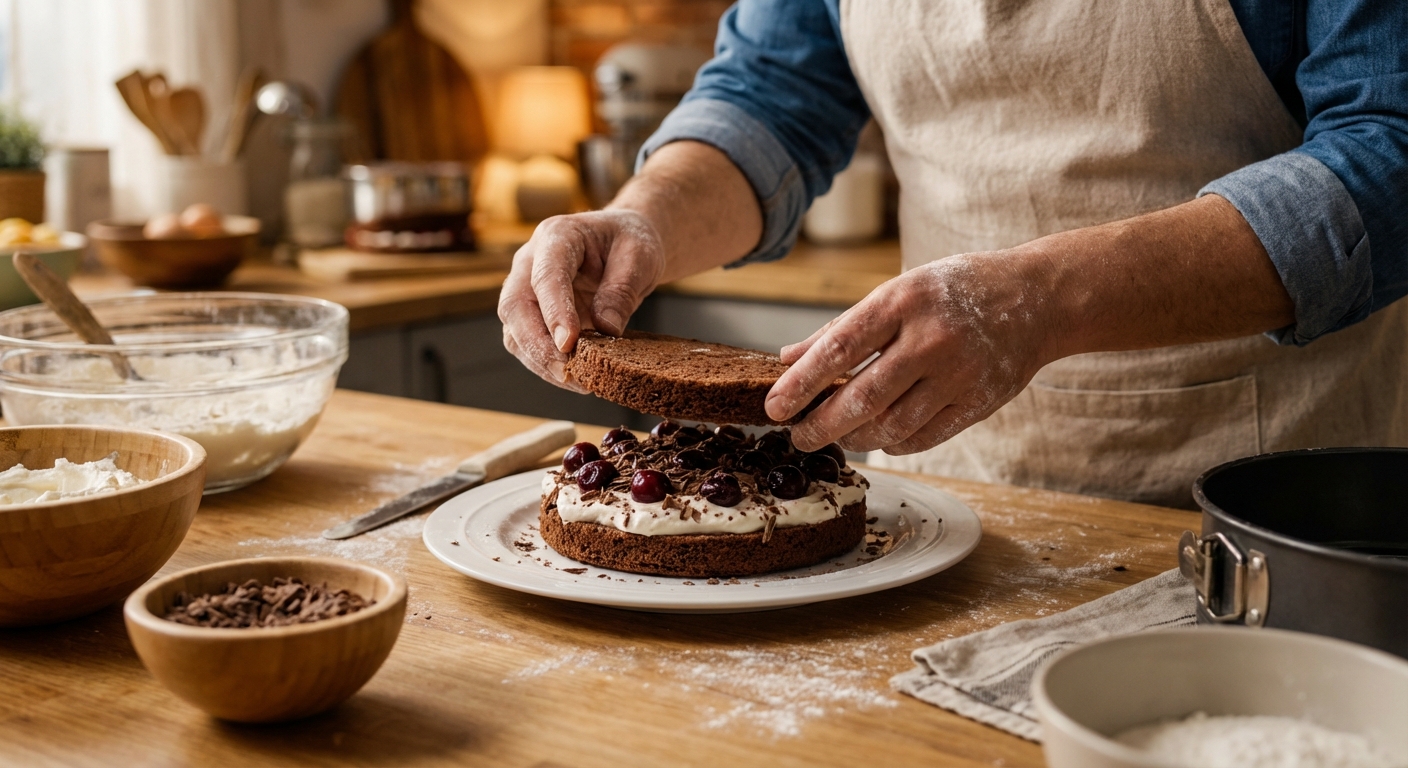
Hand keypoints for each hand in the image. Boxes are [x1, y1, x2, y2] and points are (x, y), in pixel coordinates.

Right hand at [498, 210, 664, 389]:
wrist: (622, 244)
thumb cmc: (630, 242)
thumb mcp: (640, 257)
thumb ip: (621, 290)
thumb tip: (605, 329)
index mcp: (556, 236)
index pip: (545, 275)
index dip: (553, 310)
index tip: (567, 343)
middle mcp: (530, 262)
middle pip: (515, 306)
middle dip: (538, 345)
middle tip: (568, 372)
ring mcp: (526, 289)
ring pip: (515, 331)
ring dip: (540, 361)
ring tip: (577, 382)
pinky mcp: (532, 315)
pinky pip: (527, 344)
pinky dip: (546, 365)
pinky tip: (574, 377)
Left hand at [764, 251, 1060, 453]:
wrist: (1037, 298)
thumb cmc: (952, 292)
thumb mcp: (897, 292)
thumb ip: (842, 328)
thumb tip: (787, 359)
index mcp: (902, 301)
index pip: (839, 348)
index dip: (802, 383)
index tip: (774, 407)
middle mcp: (930, 337)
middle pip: (863, 397)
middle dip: (822, 425)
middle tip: (799, 438)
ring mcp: (958, 373)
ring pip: (892, 425)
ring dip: (857, 438)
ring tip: (840, 436)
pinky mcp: (979, 402)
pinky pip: (924, 437)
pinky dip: (894, 443)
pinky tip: (880, 437)